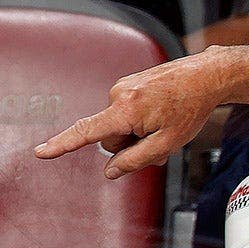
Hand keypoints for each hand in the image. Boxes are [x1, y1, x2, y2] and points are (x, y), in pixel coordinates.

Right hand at [34, 43, 248, 177]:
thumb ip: (136, 160)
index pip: (88, 132)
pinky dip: (139, 119)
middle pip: (110, 137)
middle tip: (160, 142)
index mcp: (126, 110)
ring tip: (165, 125)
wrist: (207, 76)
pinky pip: (125, 112)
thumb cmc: (192, 107)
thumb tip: (111, 171)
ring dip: (137, 132)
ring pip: (119, 125)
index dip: (63, 145)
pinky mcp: (129, 83)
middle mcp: (119, 94)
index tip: (41, 152)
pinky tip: (161, 114)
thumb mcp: (168, 143)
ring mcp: (123, 86)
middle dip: (130, 145)